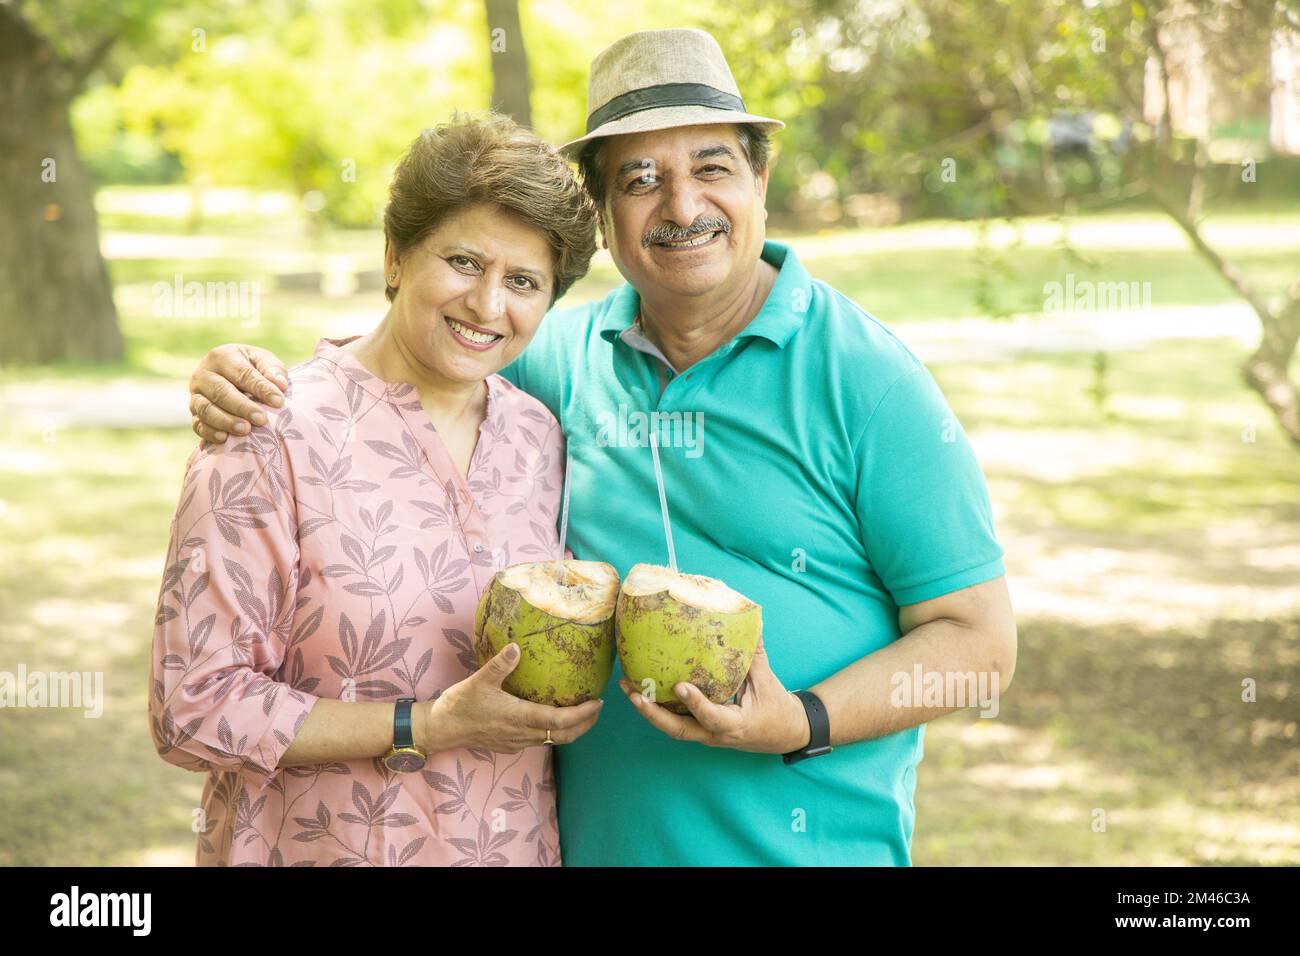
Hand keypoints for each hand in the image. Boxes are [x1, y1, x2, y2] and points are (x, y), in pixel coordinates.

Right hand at [189, 344, 288, 443]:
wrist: (231, 376)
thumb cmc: (252, 367)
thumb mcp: (263, 360)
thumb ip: (272, 369)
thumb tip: (280, 384)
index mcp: (221, 357)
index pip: (242, 374)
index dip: (260, 388)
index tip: (278, 401)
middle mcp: (203, 375)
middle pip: (220, 392)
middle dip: (242, 407)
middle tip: (261, 419)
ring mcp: (196, 395)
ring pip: (206, 409)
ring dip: (225, 421)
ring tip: (246, 430)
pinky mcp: (193, 413)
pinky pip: (197, 424)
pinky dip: (209, 432)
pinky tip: (224, 438)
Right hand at [424, 643, 603, 753]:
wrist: (441, 729)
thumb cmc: (459, 704)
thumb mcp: (479, 680)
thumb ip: (500, 664)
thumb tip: (516, 647)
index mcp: (518, 717)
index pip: (559, 721)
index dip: (582, 714)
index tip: (598, 702)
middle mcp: (521, 734)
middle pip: (563, 736)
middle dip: (585, 724)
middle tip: (598, 708)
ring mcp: (516, 742)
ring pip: (552, 741)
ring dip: (571, 729)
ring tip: (583, 713)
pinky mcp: (510, 745)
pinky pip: (539, 741)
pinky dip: (554, 732)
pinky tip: (553, 719)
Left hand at [619, 635, 808, 753]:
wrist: (784, 735)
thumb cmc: (777, 708)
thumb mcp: (767, 681)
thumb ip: (754, 654)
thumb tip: (750, 621)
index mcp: (736, 725)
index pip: (712, 717)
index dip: (696, 703)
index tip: (680, 685)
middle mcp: (716, 735)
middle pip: (678, 730)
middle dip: (652, 713)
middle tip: (633, 692)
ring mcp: (706, 735)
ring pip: (671, 728)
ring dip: (648, 710)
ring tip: (627, 687)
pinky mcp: (701, 730)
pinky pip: (676, 721)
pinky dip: (658, 708)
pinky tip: (642, 689)